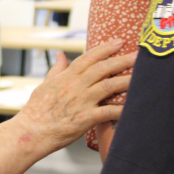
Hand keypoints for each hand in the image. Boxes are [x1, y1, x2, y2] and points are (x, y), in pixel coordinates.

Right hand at [15, 41, 135, 153]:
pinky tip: (132, 107)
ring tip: (142, 76)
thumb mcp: (44, 84)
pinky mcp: (85, 118)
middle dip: (122, 60)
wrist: (31, 132)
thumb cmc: (36, 111)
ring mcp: (81, 101)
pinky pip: (108, 112)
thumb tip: (61, 54)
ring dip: (127, 80)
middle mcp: (76, 86)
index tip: (119, 42)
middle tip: (138, 55)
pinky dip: (121, 109)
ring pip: (109, 86)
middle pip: (103, 68)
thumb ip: (56, 69)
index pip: (89, 58)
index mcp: (66, 77)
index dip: (105, 49)